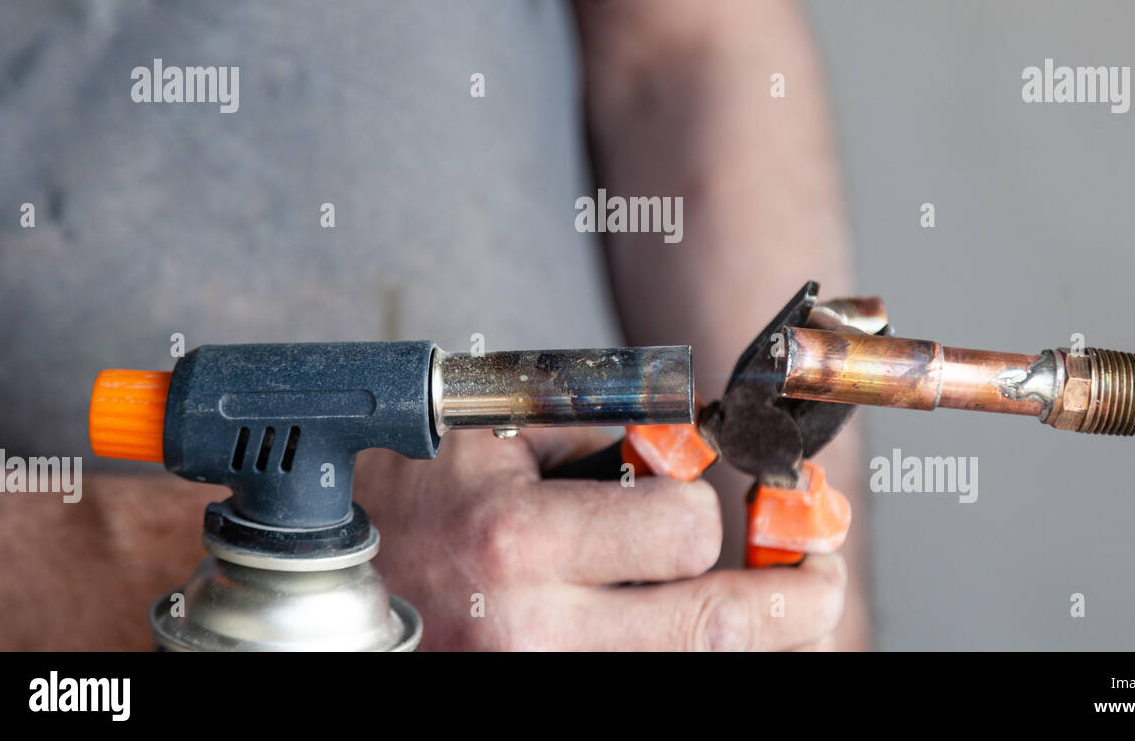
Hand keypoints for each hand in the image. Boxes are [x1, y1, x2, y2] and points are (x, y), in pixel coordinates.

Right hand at [355, 430, 846, 650]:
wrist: (313, 585)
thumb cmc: (401, 498)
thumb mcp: (492, 440)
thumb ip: (597, 435)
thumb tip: (694, 440)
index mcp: (517, 540)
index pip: (684, 531)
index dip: (716, 507)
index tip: (731, 499)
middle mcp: (529, 629)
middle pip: (715, 630)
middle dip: (794, 600)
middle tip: (821, 577)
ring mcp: (531, 680)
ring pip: (693, 672)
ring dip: (751, 637)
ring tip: (777, 608)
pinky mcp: (530, 698)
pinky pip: (645, 684)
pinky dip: (690, 659)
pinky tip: (698, 631)